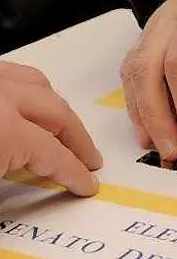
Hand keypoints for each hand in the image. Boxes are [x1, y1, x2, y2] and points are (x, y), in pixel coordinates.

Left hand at [0, 61, 102, 195]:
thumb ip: (18, 175)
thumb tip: (36, 179)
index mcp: (5, 128)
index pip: (56, 155)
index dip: (75, 173)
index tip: (85, 183)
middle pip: (56, 112)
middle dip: (77, 138)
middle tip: (86, 158)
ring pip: (34, 82)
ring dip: (53, 108)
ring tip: (58, 128)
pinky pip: (9, 75)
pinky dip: (22, 90)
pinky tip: (20, 108)